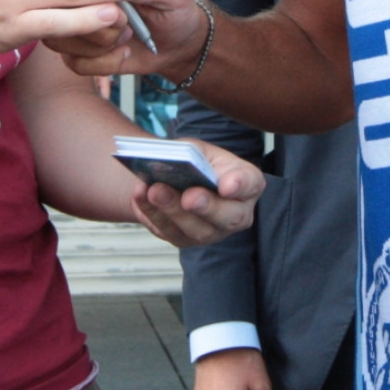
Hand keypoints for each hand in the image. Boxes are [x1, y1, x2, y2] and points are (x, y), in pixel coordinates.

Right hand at [47, 0, 205, 80]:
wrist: (178, 44)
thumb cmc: (173, 8)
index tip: (127, 2)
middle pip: (62, 6)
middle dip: (103, 20)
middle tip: (127, 20)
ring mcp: (69, 22)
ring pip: (64, 37)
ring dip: (104, 42)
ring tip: (127, 34)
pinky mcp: (72, 53)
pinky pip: (76, 62)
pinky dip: (106, 62)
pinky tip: (122, 52)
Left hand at [128, 140, 264, 247]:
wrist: (176, 177)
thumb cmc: (195, 161)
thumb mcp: (198, 149)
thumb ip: (191, 157)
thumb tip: (172, 166)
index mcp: (247, 183)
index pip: (250, 184)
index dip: (240, 185)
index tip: (227, 185)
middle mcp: (236, 213)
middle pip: (227, 217)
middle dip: (206, 207)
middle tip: (188, 197)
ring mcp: (212, 232)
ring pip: (196, 231)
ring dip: (172, 211)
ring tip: (154, 191)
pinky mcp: (185, 239)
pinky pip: (168, 232)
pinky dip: (151, 214)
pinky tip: (140, 197)